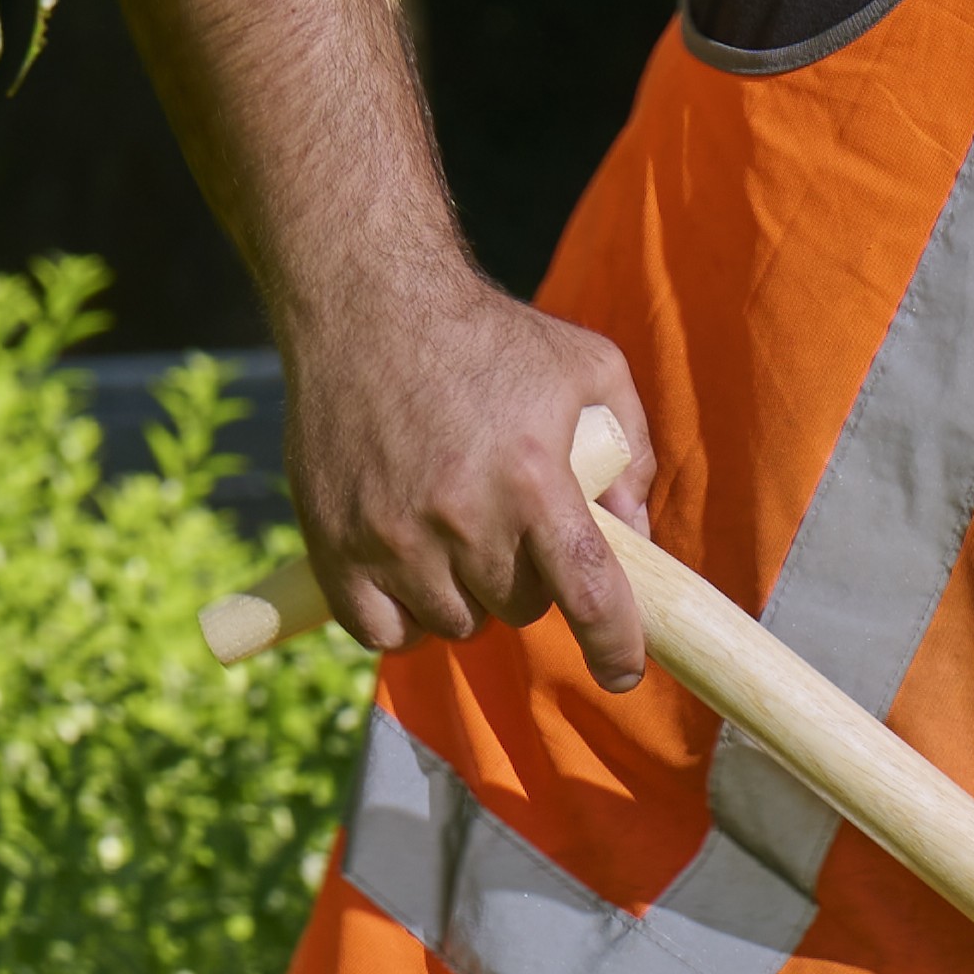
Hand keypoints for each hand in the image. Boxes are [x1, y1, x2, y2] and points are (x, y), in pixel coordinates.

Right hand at [288, 269, 654, 689]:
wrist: (367, 301)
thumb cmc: (490, 335)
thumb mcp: (590, 369)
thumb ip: (631, 455)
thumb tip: (638, 539)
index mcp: (534, 480)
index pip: (588, 596)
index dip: (614, 647)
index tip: (621, 672)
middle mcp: (463, 517)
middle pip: (520, 609)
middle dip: (530, 583)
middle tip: (513, 530)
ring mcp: (393, 538)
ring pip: (455, 623)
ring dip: (468, 598)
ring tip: (459, 538)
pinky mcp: (335, 545)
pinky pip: (382, 632)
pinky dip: (403, 620)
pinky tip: (412, 578)